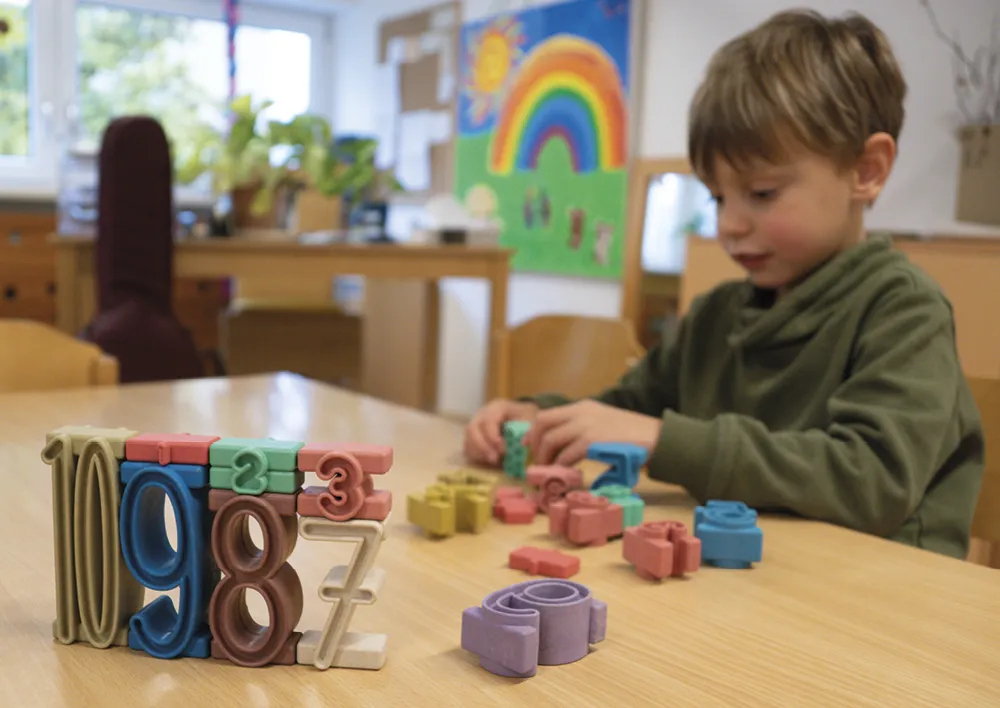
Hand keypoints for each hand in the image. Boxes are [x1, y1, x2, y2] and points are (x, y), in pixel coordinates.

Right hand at [463, 398, 538, 465]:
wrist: (522, 416)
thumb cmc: (525, 417)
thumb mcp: (530, 419)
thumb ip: (528, 430)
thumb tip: (522, 442)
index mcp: (496, 407)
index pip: (488, 420)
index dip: (492, 436)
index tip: (502, 449)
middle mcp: (481, 415)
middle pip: (472, 429)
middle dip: (482, 445)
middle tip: (494, 458)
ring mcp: (475, 426)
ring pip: (468, 439)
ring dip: (478, 452)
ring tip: (493, 461)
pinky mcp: (473, 437)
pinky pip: (468, 447)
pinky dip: (476, 455)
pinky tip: (488, 461)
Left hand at [523, 400, 661, 465]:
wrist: (659, 439)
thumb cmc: (635, 438)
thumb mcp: (606, 425)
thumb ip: (586, 432)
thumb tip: (567, 451)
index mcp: (584, 407)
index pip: (548, 415)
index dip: (534, 432)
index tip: (529, 447)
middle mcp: (582, 412)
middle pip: (543, 424)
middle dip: (536, 445)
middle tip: (539, 463)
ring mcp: (586, 425)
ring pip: (551, 440)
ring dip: (547, 459)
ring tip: (550, 473)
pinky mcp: (592, 441)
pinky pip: (566, 455)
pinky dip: (562, 467)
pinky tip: (567, 475)